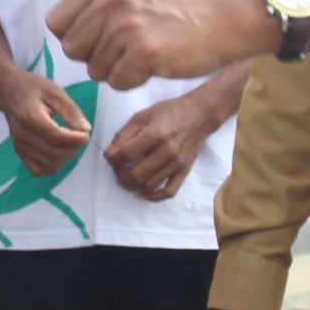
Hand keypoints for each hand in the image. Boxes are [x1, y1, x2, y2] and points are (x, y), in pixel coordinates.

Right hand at [0, 67, 91, 177]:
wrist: (9, 90)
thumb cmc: (33, 88)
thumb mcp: (55, 92)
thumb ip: (71, 111)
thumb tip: (86, 129)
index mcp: (31, 117)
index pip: (57, 137)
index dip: (76, 139)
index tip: (86, 134)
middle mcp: (22, 134)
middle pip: (54, 154)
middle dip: (73, 149)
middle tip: (80, 137)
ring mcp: (19, 145)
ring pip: (48, 165)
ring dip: (65, 158)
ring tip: (70, 143)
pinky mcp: (19, 151)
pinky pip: (38, 169)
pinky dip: (52, 165)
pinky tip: (58, 151)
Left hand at [48, 0, 275, 90]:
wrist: (223, 18)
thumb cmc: (177, 9)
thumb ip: (96, 6)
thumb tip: (62, 33)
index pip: (55, 22)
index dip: (73, 37)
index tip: (96, 39)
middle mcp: (110, 2)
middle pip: (71, 50)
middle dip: (93, 58)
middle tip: (123, 51)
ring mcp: (126, 27)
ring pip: (94, 71)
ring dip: (117, 71)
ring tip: (144, 53)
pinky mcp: (144, 53)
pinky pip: (117, 83)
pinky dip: (134, 81)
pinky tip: (155, 64)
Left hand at [103, 87, 217, 200]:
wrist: (199, 115)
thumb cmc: (169, 112)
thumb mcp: (143, 115)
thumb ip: (125, 133)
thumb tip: (111, 152)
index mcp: (155, 133)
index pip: (126, 154)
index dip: (112, 158)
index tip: (109, 157)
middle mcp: (167, 151)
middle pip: (136, 174)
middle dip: (120, 175)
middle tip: (116, 169)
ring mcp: (177, 163)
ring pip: (149, 185)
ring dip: (131, 186)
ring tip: (125, 180)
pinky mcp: (184, 171)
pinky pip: (169, 191)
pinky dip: (153, 197)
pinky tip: (142, 193)